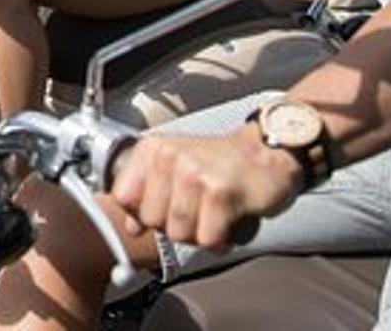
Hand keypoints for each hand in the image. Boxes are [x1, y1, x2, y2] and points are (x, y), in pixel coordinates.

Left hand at [106, 129, 304, 251]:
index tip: (164, 207)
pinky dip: (220, 240)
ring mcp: (193, 173)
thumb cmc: (221, 163)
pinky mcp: (220, 192)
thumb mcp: (175, 167)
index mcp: (152, 149)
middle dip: (174, 225)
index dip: (142, 212)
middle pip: (151, 220)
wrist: (268, 153)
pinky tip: (228, 222)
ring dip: (199, 233)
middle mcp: (168, 156)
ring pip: (177, 233)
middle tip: (196, 210)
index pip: (122, 197)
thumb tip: (131, 226)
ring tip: (212, 215)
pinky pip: (207, 239)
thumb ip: (147, 193)